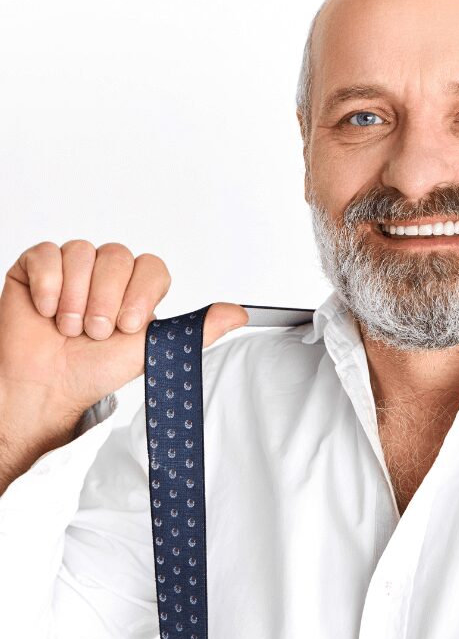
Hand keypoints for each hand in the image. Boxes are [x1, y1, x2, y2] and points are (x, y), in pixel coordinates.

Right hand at [0, 240, 247, 423]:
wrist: (49, 385)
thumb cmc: (97, 368)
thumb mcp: (154, 349)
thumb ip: (197, 329)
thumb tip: (239, 314)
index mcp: (137, 287)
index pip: (152, 266)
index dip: (140, 294)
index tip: (128, 326)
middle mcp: (107, 272)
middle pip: (116, 256)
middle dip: (105, 302)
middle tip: (96, 332)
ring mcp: (73, 267)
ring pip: (81, 252)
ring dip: (76, 299)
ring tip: (71, 327)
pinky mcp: (38, 266)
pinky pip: (46, 254)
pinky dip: (48, 287)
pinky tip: (47, 311)